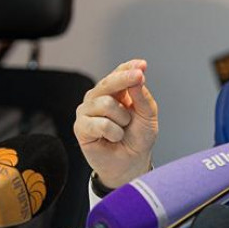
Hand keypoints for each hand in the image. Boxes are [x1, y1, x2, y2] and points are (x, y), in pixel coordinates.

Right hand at [74, 59, 158, 187]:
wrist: (131, 163)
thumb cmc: (138, 137)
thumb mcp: (148, 115)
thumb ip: (142, 96)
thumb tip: (137, 77)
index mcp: (116, 91)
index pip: (119, 72)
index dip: (129, 67)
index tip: (142, 65)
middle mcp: (99, 97)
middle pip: (109, 82)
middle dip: (125, 79)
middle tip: (139, 76)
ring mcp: (87, 111)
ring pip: (105, 103)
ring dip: (122, 118)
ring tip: (123, 129)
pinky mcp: (80, 127)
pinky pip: (99, 123)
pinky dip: (113, 132)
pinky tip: (113, 137)